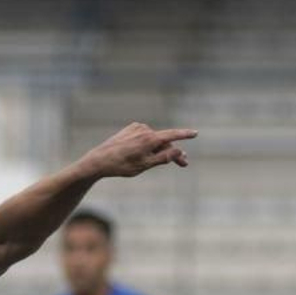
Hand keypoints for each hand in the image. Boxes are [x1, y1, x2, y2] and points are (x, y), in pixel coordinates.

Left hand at [80, 123, 195, 178]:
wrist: (99, 160)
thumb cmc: (122, 166)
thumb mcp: (145, 165)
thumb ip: (164, 157)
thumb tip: (179, 150)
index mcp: (149, 139)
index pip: (172, 135)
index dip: (185, 135)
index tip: (195, 133)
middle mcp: (144, 130)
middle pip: (164, 141)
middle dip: (173, 152)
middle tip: (183, 164)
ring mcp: (136, 128)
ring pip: (154, 140)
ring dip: (158, 150)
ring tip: (150, 163)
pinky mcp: (130, 129)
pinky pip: (144, 137)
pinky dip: (147, 145)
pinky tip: (138, 155)